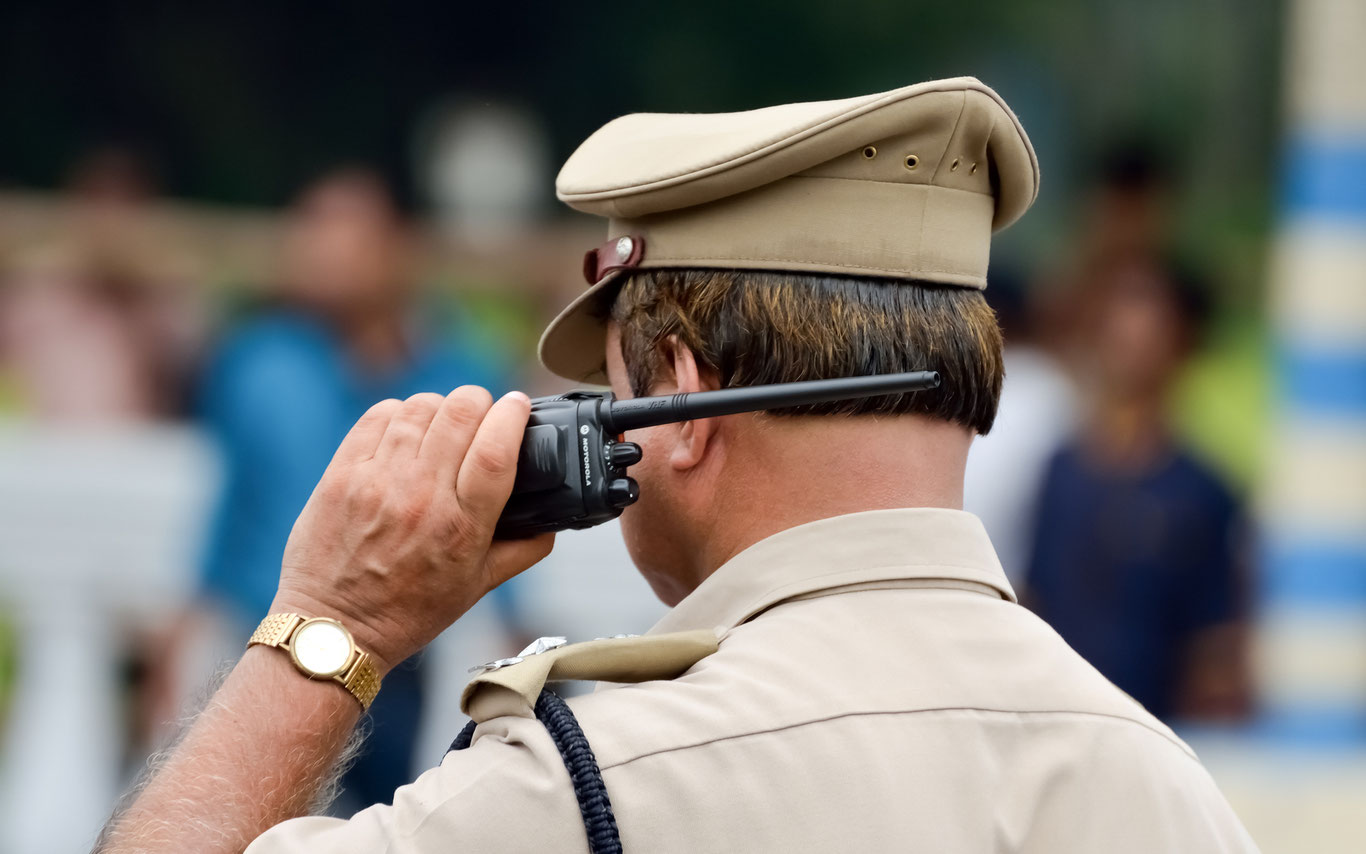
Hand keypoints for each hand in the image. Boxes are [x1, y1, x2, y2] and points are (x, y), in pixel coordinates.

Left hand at [272, 387, 553, 673]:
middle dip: (480, 402)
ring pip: (420, 407)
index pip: (496, 449)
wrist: (333, 628)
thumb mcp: (477, 588)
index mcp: (461, 528)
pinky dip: (400, 413)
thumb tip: (552, 523)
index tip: (520, 406)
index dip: (513, 415)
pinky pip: (378, 416)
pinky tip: (406, 430)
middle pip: (460, 413)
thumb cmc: (406, 612)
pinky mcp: (342, 474)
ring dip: (441, 407)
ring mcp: (377, 482)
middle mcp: (420, 498)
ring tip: (443, 424)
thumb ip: (522, 552)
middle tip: (482, 414)